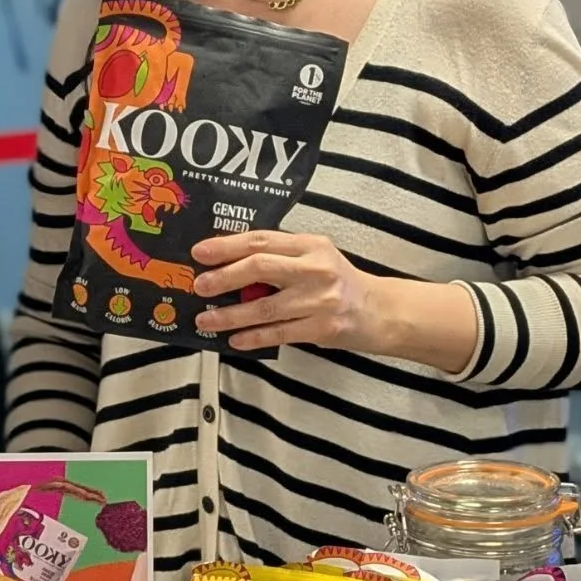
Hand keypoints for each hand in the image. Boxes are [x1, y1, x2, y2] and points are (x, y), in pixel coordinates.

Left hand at [191, 230, 373, 351]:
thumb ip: (280, 258)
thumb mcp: (315, 257)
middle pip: (260, 267)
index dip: (227, 246)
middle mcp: (315, 268)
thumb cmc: (339, 282)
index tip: (200, 252)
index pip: (262, 240)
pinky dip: (253, 337)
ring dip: (229, 315)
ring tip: (205, 320)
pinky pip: (278, 333)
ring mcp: (319, 299)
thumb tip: (229, 265)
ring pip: (264, 306)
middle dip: (224, 277)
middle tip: (200, 286)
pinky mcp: (321, 328)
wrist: (380, 311)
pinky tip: (234, 340)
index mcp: (310, 245)